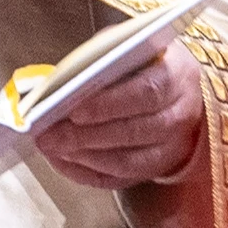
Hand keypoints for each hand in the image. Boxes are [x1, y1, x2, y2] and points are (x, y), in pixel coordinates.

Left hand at [32, 43, 204, 191]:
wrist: (178, 89)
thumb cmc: (144, 64)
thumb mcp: (130, 48)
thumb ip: (102, 59)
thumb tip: (61, 82)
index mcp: (175, 76)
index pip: (145, 93)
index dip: (109, 104)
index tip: (74, 111)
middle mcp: (178, 115)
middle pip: (132, 132)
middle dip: (84, 136)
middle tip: (48, 135)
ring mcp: (170, 147)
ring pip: (126, 162)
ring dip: (83, 157)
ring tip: (51, 148)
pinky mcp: (155, 169)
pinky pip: (119, 179)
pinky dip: (87, 173)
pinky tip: (62, 161)